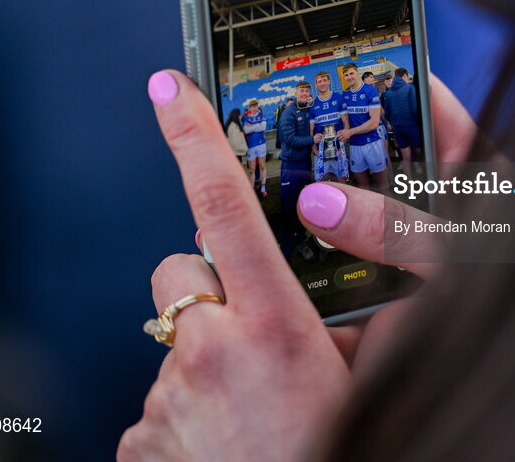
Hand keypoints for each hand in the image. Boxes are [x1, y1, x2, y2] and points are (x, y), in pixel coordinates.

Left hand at [119, 72, 475, 460]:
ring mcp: (165, 398)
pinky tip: (223, 439)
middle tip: (254, 330)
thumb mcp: (374, 383)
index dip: (194, 139)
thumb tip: (351, 279)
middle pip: (182, 268)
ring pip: (174, 337)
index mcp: (272, 326)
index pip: (225, 208)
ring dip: (206, 354)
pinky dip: (188, 408)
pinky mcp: (140, 439)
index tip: (170, 89)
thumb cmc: (346, 451)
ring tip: (248, 403)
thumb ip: (367, 320)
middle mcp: (207, 351)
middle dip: (210, 284)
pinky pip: (160, 398)